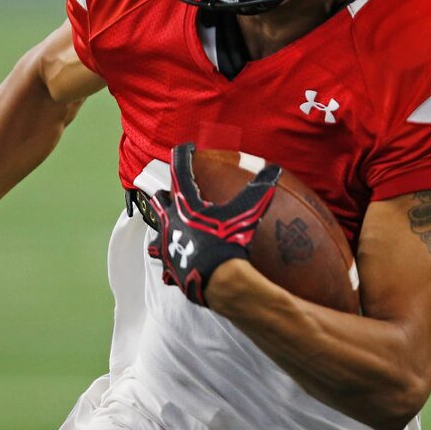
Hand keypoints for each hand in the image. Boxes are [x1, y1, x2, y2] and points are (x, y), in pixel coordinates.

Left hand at [147, 143, 280, 305]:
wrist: (218, 281)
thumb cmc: (230, 243)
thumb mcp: (247, 213)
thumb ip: (259, 190)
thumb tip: (274, 169)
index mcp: (184, 203)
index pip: (179, 170)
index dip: (183, 155)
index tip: (186, 148)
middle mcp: (169, 221)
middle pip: (160, 199)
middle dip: (165, 193)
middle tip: (174, 191)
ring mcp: (166, 245)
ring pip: (156, 230)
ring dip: (162, 225)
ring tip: (170, 225)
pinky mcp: (169, 266)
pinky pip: (165, 260)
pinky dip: (170, 258)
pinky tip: (176, 261)